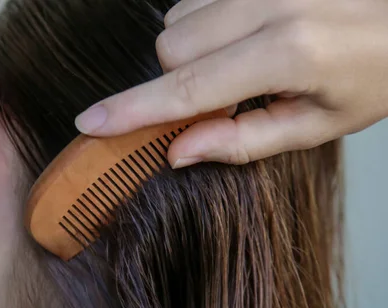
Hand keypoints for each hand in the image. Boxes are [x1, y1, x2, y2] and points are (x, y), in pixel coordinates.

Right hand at [74, 0, 387, 167]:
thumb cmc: (374, 75)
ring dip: (191, 51)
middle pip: (171, 47)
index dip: (134, 110)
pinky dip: (204, 23)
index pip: (188, 89)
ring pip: (177, 17)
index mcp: (289, 52)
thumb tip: (177, 150)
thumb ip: (243, 141)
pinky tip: (240, 34)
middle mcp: (271, 3)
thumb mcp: (318, 125)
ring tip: (237, 61)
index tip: (91, 122)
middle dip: (178, 81)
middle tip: (222, 97)